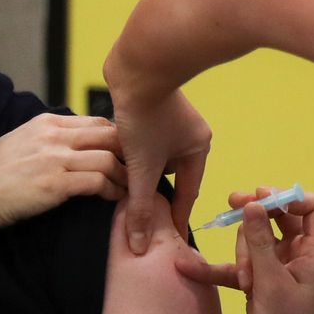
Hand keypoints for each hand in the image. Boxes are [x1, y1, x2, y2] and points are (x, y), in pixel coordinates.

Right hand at [0, 114, 126, 231]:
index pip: (95, 121)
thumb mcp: (21, 141)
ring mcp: (54, 159)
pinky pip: (97, 182)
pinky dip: (112, 190)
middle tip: (139, 167)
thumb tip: (75, 140)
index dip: (116, 136)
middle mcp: (52, 135)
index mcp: (45, 122)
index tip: (125, 153)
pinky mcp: (56, 184)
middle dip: (128, 151)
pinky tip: (115, 198)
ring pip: (108, 159)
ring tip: (132, 187)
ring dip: (125, 175)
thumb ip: (48, 137)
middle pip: (108, 134)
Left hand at [110, 88, 210, 254]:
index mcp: (198, 148)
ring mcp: (170, 120)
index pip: (187, 192)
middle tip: (138, 214)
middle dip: (152, 191)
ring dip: (139, 169)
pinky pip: (144, 140)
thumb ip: (140, 207)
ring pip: (154, 157)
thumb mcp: (142, 166)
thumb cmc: (145, 115)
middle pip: (169, 175)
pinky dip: (132, 151)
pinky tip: (116, 159)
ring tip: (122, 188)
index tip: (170, 239)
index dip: (176, 216)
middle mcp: (189, 134)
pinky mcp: (151, 109)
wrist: (134, 67)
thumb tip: (140, 246)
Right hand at [175, 189, 313, 313]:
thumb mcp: (272, 282)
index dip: (292, 198)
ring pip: (253, 238)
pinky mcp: (257, 279)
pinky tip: (189, 268)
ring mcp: (276, 265)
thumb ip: (261, 242)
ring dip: (241, 253)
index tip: (263, 199)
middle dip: (254, 214)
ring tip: (243, 278)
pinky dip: (215, 269)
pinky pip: (234, 264)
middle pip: (278, 216)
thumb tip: (253, 203)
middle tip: (232, 203)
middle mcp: (297, 253)